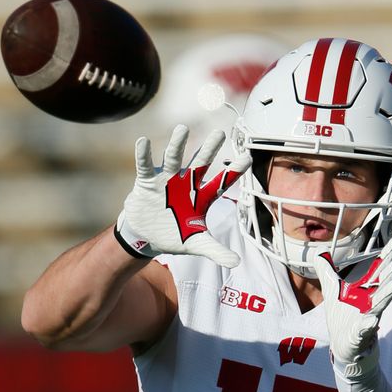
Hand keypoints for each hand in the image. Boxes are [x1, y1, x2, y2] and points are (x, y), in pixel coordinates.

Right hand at [115, 124, 250, 268]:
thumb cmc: (175, 236)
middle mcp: (186, 184)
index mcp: (201, 197)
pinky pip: (145, 166)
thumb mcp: (197, 244)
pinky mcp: (147, 182)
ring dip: (177, 145)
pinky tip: (143, 142)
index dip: (234, 172)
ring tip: (182, 129)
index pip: (221, 183)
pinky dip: (144, 155)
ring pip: (174, 158)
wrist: (147, 237)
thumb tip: (236, 263)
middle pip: (200, 164)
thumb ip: (216, 251)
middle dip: (209, 149)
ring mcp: (167, 180)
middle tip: (219, 134)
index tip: (248, 157)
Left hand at [312, 230, 391, 371]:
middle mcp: (372, 300)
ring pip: (382, 303)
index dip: (391, 249)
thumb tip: (320, 253)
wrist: (342, 346)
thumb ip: (326, 271)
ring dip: (391, 292)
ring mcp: (368, 316)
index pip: (381, 265)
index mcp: (367, 288)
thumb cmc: (342, 318)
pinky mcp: (361, 333)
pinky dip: (368, 324)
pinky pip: (365, 328)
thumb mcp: (331, 291)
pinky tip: (372, 320)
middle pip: (387, 281)